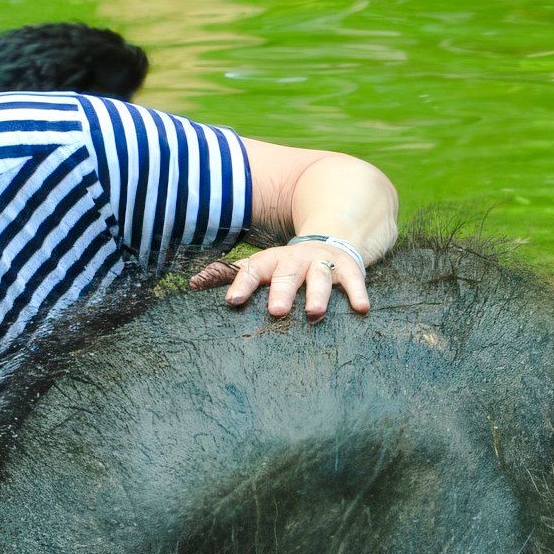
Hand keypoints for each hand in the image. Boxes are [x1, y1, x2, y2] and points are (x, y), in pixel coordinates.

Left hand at [189, 241, 371, 320]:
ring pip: (319, 277)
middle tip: (275, 312)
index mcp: (272, 262)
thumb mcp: (261, 267)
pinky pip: (354, 280)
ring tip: (314, 313)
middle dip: (281, 292)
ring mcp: (323, 263)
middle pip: (286, 275)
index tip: (233, 301)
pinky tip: (362, 309)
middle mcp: (296, 260)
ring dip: (317, 294)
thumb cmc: (288, 266)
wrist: (331, 239)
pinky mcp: (348, 269)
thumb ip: (231, 276)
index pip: (253, 269)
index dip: (242, 284)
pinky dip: (357, 293)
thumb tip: (191, 285)